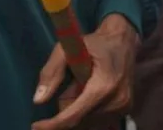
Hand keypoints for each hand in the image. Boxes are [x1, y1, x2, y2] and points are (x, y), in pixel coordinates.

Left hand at [32, 14, 138, 129]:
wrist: (124, 40)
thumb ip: (52, 72)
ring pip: (88, 123)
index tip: (36, 126)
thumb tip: (38, 100)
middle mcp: (117, 100)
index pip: (73, 116)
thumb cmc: (95, 42)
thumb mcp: (68, 49)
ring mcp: (123, 106)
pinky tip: (90, 95)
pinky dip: (88, 112)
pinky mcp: (126, 109)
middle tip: (70, 85)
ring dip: (78, 110)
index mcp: (104, 85)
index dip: (52, 125)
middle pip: (79, 120)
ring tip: (82, 87)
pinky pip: (99, 121)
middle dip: (66, 109)